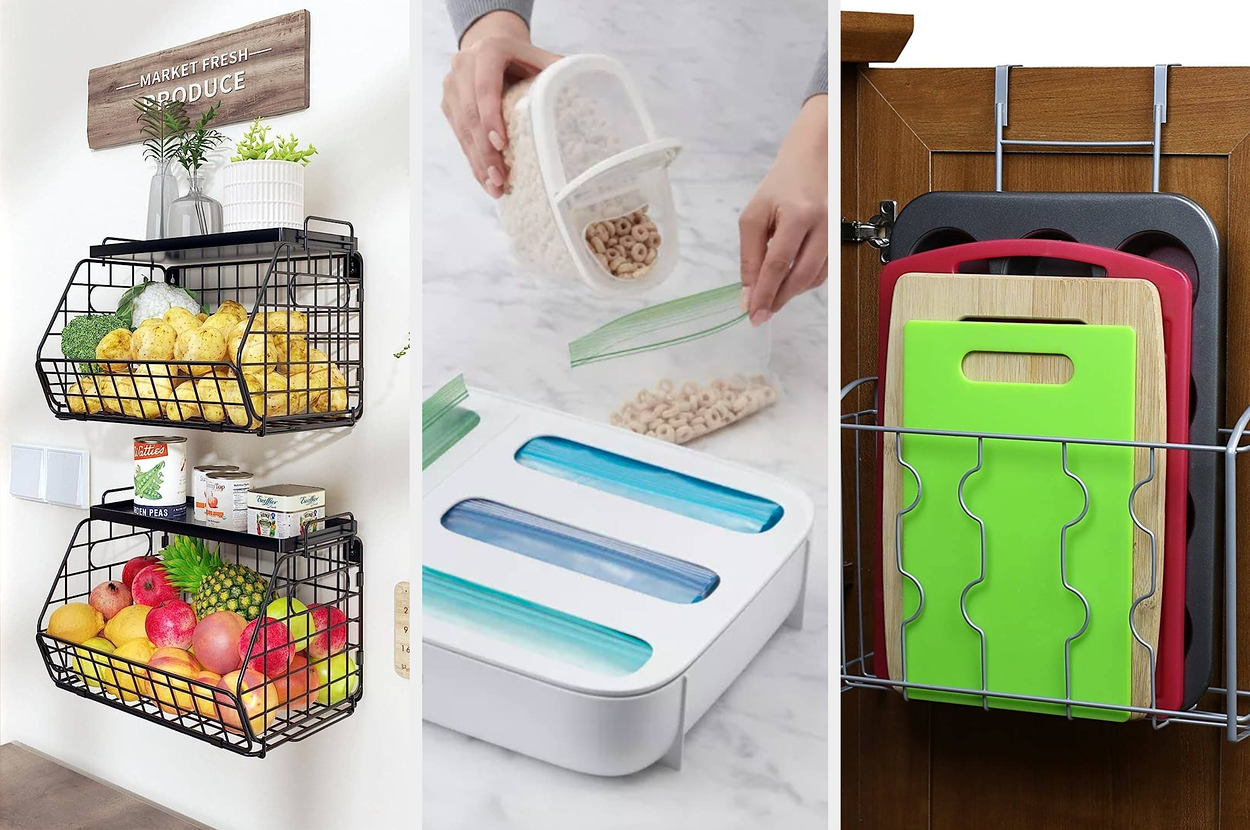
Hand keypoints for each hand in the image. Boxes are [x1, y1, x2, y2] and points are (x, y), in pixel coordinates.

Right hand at [442, 11, 560, 197]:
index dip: (491, 117)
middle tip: (500, 177)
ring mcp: (452, 86)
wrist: (494, 49)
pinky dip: (473, 160)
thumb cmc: (526, 60)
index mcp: (489, 50)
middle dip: (485, 150)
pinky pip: (459, 136)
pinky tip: (486, 180)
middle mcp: (464, 65)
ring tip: (495, 186)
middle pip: (470, 113)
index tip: (502, 145)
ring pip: (462, 128)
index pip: (485, 87)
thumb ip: (559, 72)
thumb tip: (587, 94)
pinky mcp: (448, 104)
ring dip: (478, 161)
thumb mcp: (544, 60)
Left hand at [738, 95, 828, 323]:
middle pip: (800, 276)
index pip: (778, 264)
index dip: (764, 293)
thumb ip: (750, 254)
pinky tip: (789, 284)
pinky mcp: (841, 238)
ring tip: (771, 300)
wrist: (816, 156)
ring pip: (815, 278)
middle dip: (778, 300)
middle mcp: (823, 225)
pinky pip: (824, 271)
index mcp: (799, 214)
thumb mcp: (755, 213)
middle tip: (760, 314)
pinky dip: (804, 283)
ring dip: (790, 294)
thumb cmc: (783, 182)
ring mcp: (836, 232)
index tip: (752, 314)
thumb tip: (748, 291)